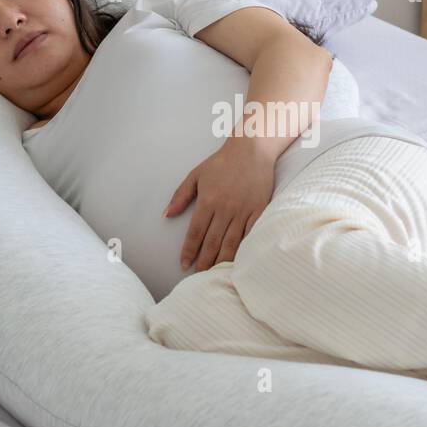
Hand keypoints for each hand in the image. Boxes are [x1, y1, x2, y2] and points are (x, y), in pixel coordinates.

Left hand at [163, 140, 275, 271]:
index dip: (189, 251)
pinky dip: (244, 249)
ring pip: (232, 242)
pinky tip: (239, 260)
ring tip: (215, 273)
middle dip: (204, 261)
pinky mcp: (259, 210)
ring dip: (222, 260)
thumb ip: (180, 196)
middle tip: (199, 275)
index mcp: (208, 201)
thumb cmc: (222, 162)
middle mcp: (225, 209)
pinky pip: (251, 234)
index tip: (184, 264)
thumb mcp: (196, 175)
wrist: (252, 150)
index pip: (196, 232)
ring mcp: (243, 211)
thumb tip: (166, 215)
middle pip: (212, 242)